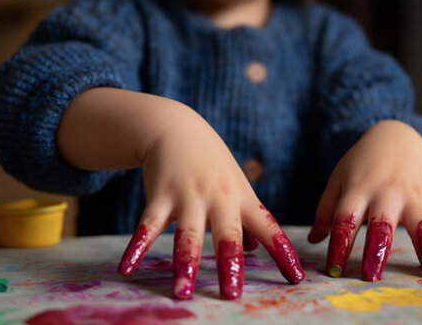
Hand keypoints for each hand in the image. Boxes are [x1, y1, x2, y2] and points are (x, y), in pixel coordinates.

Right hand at [115, 110, 304, 299]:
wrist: (176, 127)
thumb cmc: (211, 163)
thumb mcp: (236, 186)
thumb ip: (246, 218)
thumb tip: (253, 248)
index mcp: (242, 199)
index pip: (269, 228)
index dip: (283, 253)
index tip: (296, 277)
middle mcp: (218, 199)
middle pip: (227, 235)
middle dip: (229, 265)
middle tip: (231, 294)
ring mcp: (188, 197)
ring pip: (187, 235)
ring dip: (184, 264)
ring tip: (182, 293)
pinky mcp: (159, 196)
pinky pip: (148, 226)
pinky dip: (136, 248)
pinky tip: (126, 268)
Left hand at [307, 120, 421, 280]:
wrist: (396, 136)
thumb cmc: (361, 163)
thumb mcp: (338, 179)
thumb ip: (326, 210)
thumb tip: (314, 240)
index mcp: (358, 189)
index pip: (345, 220)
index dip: (338, 244)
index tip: (333, 269)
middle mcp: (387, 193)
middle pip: (381, 224)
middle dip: (377, 250)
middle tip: (372, 275)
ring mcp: (414, 196)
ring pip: (421, 224)